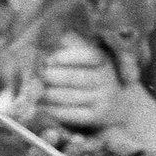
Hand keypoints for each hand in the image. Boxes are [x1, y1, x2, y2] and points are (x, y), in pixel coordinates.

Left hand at [37, 41, 155, 155]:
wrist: (121, 103)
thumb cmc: (94, 73)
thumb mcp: (88, 55)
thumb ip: (69, 44)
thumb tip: (46, 38)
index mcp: (102, 59)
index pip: (86, 56)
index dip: (64, 57)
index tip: (47, 59)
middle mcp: (105, 79)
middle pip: (72, 78)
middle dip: (49, 76)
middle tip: (34, 75)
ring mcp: (103, 99)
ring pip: (68, 96)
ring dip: (46, 94)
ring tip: (33, 90)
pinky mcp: (98, 116)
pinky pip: (72, 114)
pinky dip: (53, 110)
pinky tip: (42, 106)